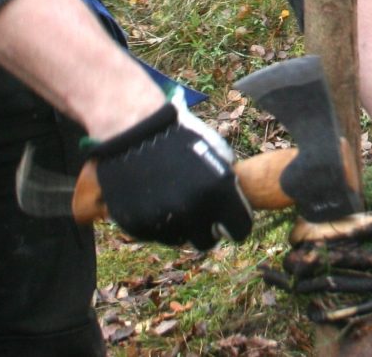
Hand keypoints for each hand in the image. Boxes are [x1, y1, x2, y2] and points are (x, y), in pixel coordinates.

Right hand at [89, 99, 252, 251]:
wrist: (132, 129)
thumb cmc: (178, 136)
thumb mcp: (214, 152)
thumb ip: (226, 183)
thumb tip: (233, 204)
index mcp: (218, 193)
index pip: (240, 230)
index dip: (234, 223)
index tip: (226, 217)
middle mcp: (193, 213)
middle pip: (206, 242)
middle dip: (204, 229)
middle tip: (196, 209)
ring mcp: (163, 223)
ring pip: (178, 239)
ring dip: (178, 225)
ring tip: (170, 196)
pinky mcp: (138, 226)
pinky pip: (153, 234)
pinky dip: (155, 222)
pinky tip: (152, 197)